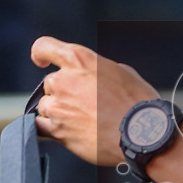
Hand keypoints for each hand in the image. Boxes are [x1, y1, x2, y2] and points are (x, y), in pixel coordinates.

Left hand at [30, 36, 157, 164]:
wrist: (142, 135)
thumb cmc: (138, 104)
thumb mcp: (123, 72)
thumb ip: (99, 70)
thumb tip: (95, 78)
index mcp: (79, 60)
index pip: (44, 47)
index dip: (41, 54)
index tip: (41, 61)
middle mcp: (64, 80)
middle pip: (50, 83)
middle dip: (62, 92)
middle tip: (85, 105)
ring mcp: (58, 106)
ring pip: (45, 107)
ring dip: (58, 112)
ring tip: (83, 122)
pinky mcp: (57, 130)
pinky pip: (41, 128)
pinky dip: (51, 130)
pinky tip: (69, 132)